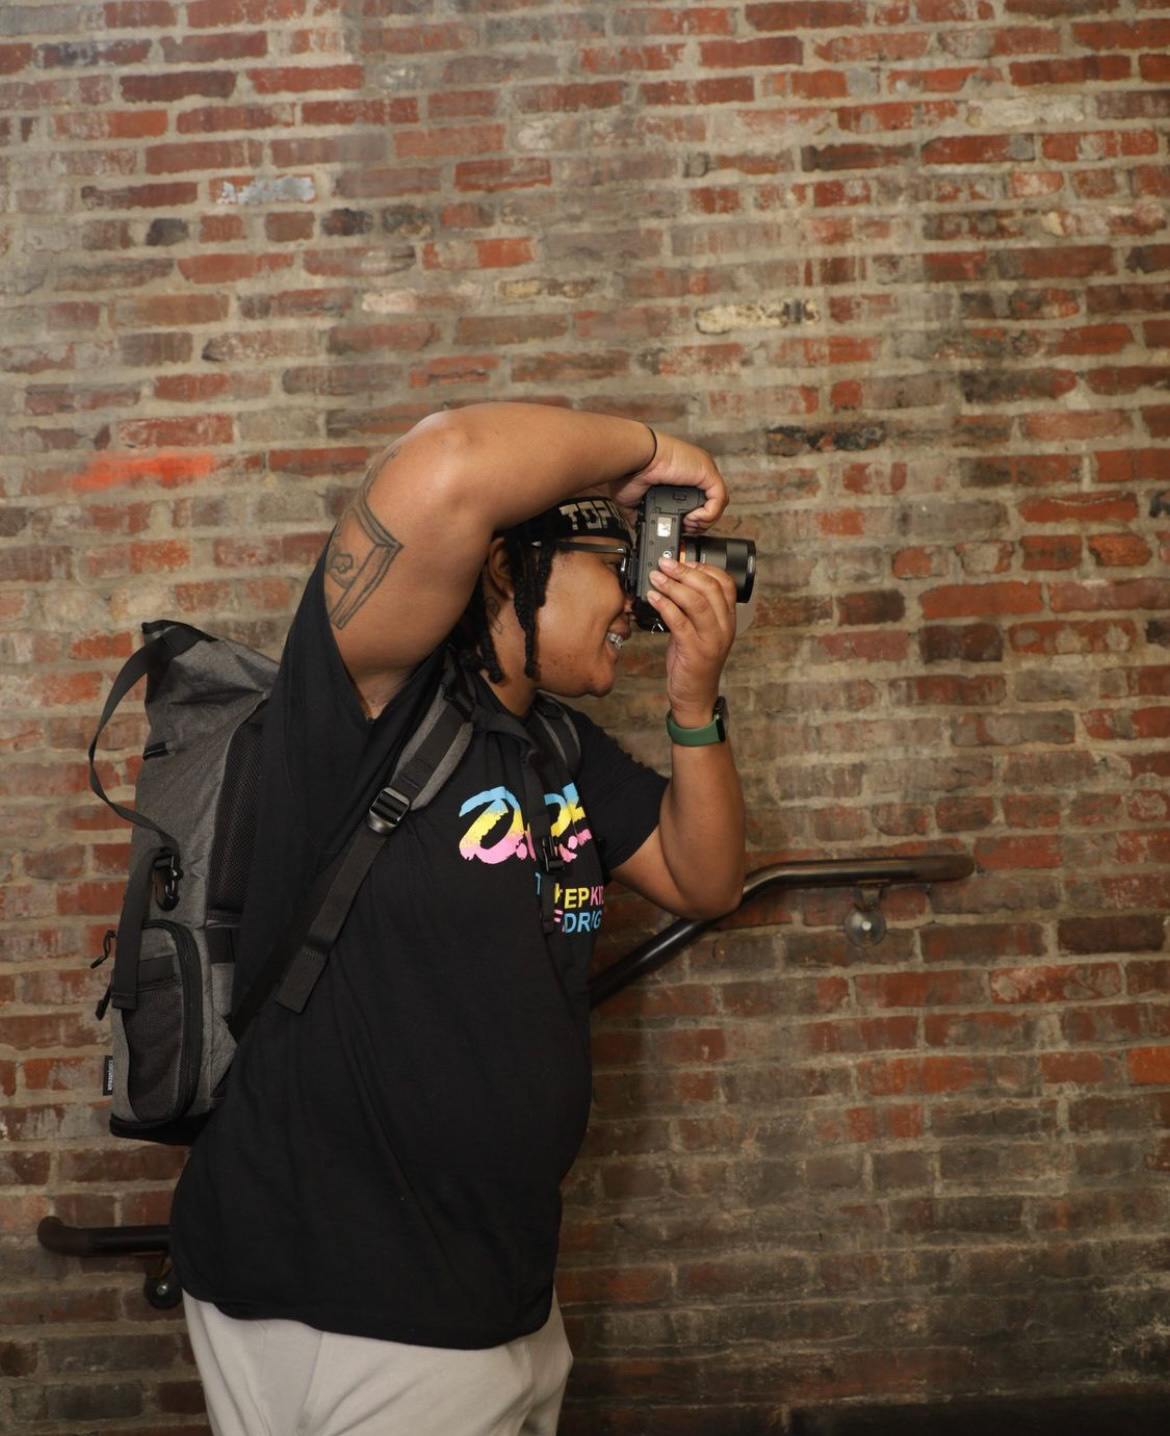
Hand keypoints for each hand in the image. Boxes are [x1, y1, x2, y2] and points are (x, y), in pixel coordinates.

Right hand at [608, 430, 728, 531]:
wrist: (634, 460)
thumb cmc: (630, 472)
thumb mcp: (636, 499)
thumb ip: (642, 513)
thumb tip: (641, 526)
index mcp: (680, 477)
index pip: (697, 502)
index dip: (691, 520)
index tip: (678, 527)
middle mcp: (694, 473)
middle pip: (710, 504)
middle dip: (698, 523)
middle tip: (684, 528)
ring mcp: (702, 472)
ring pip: (718, 503)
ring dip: (704, 520)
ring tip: (687, 524)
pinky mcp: (707, 473)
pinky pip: (719, 499)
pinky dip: (709, 514)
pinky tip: (693, 517)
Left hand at [645, 555, 737, 721]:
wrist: (695, 697)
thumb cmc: (694, 663)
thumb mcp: (699, 631)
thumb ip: (692, 609)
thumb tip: (674, 581)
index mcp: (728, 619)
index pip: (726, 583)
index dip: (704, 567)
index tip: (684, 559)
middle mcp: (724, 627)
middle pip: (710, 588)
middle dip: (684, 571)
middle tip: (664, 563)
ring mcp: (711, 640)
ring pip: (696, 602)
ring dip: (672, 585)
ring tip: (655, 577)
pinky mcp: (695, 652)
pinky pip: (679, 622)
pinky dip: (664, 605)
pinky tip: (653, 598)